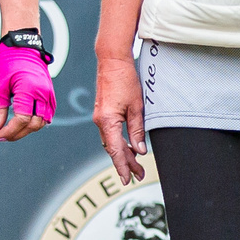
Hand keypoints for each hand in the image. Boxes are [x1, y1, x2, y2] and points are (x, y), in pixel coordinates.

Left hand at [0, 42, 52, 141]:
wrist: (22, 46)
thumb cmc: (8, 61)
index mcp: (29, 89)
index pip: (22, 120)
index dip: (10, 131)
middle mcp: (43, 93)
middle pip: (34, 124)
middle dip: (18, 133)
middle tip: (4, 135)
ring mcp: (49, 94)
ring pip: (42, 121)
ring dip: (27, 129)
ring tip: (13, 130)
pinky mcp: (50, 93)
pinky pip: (47, 114)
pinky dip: (36, 121)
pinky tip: (24, 122)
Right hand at [94, 54, 146, 183]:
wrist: (112, 60)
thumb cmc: (124, 79)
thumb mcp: (137, 106)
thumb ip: (137, 130)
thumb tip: (139, 150)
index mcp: (107, 121)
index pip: (115, 151)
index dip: (123, 167)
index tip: (128, 179)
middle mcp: (100, 121)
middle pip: (113, 149)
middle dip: (126, 163)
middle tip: (138, 174)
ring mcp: (100, 117)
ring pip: (111, 142)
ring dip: (123, 153)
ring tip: (136, 164)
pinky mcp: (102, 113)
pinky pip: (110, 133)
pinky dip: (119, 142)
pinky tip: (129, 146)